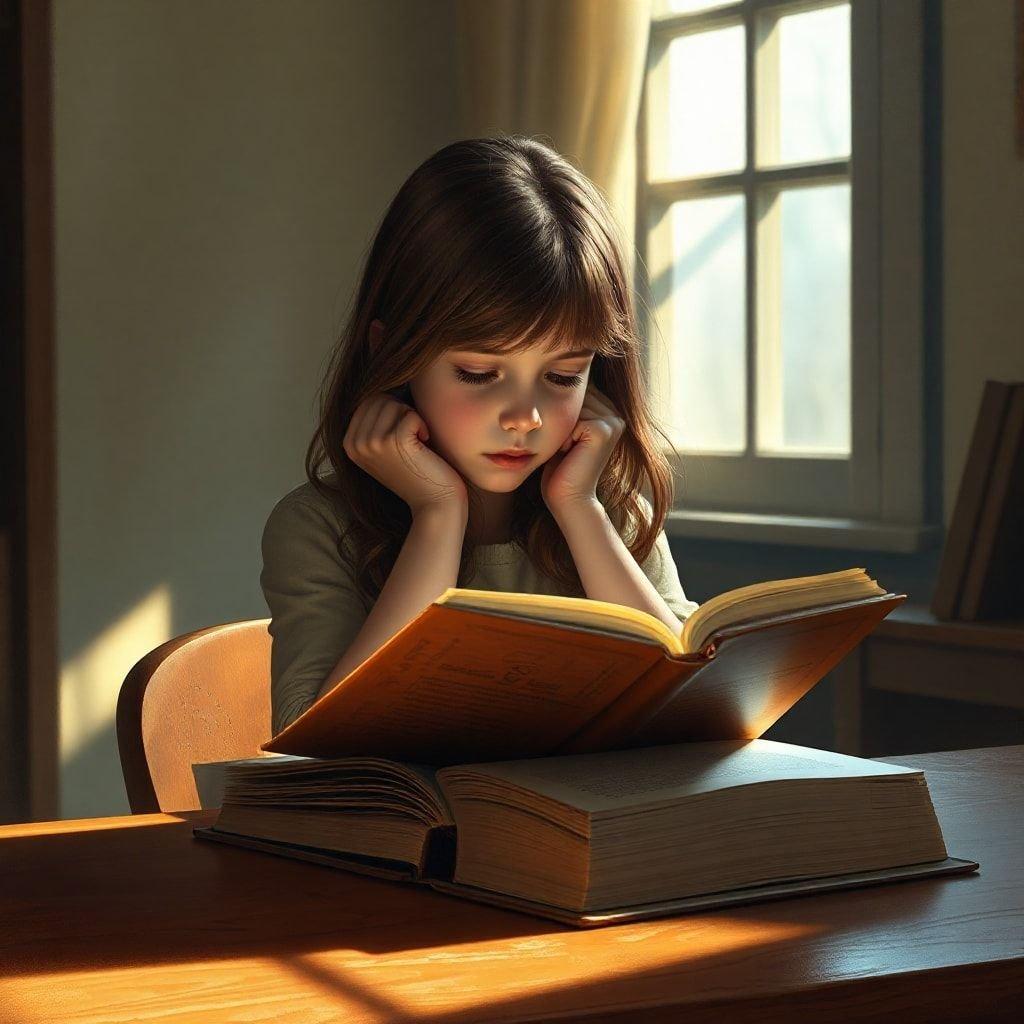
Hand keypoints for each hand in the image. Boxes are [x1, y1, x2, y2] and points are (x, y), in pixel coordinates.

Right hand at [343, 390, 468, 515]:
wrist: (434, 504)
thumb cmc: (418, 472)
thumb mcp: (386, 447)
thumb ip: (376, 422)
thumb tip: (382, 379)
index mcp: (349, 443)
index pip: (369, 400)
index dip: (393, 411)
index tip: (402, 437)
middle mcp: (355, 443)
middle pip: (380, 398)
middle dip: (402, 412)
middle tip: (412, 440)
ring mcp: (372, 443)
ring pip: (395, 404)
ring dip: (413, 419)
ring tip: (417, 444)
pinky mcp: (394, 442)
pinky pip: (411, 414)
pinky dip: (423, 426)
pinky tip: (424, 447)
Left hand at [540, 381, 624, 512]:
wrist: (568, 499)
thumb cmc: (560, 468)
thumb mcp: (563, 432)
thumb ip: (567, 408)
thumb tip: (552, 377)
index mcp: (608, 411)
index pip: (575, 391)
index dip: (560, 412)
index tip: (566, 441)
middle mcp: (615, 414)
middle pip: (574, 395)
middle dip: (560, 419)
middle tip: (567, 448)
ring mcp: (613, 421)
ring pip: (572, 406)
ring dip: (561, 429)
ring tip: (568, 451)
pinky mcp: (604, 429)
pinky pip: (572, 419)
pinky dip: (564, 437)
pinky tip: (570, 454)